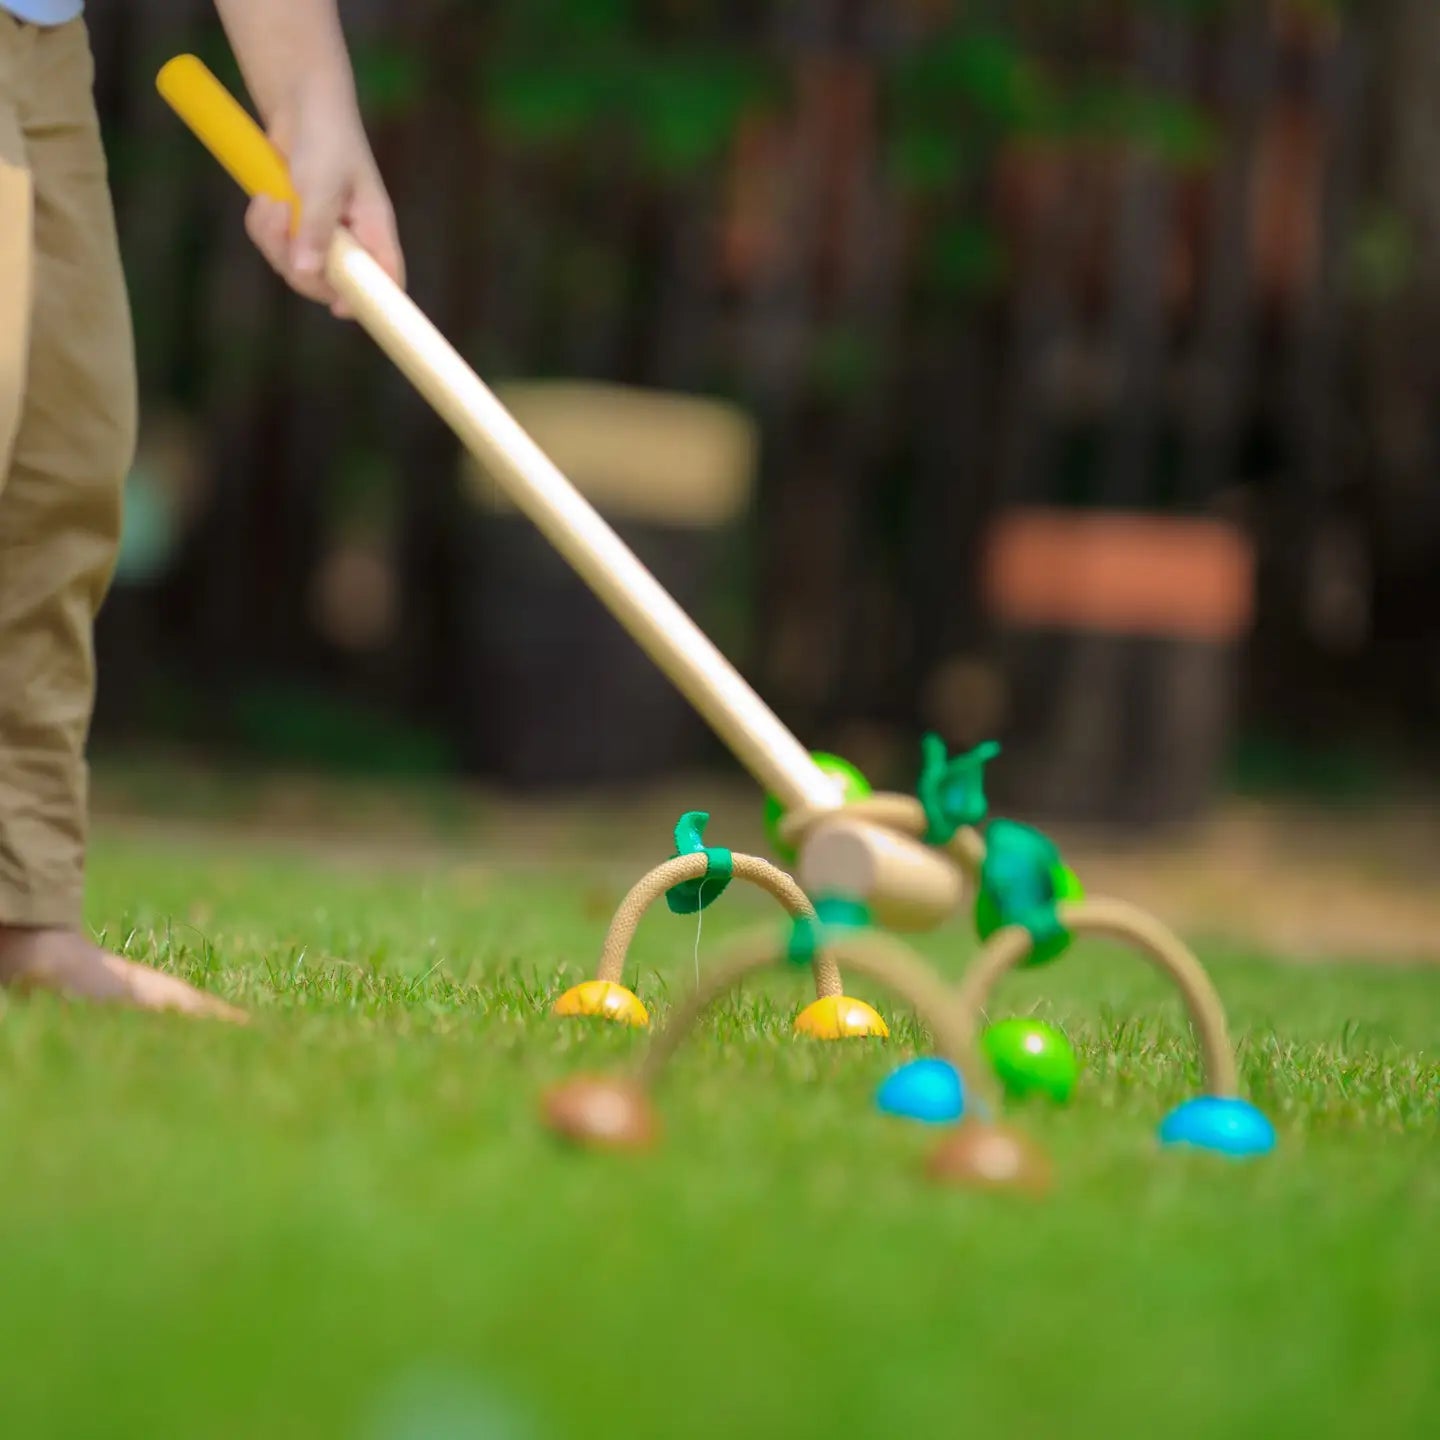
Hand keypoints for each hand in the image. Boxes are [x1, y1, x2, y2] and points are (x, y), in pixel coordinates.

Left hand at [244, 81, 403, 316]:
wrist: (300, 102)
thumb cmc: (325, 136)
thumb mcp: (320, 182)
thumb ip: (316, 229)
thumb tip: (306, 272)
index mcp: (374, 230)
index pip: (386, 279)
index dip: (371, 301)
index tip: (339, 309)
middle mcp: (352, 240)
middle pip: (329, 284)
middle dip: (297, 263)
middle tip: (283, 222)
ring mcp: (323, 236)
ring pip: (295, 267)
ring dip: (273, 238)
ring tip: (271, 200)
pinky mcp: (296, 228)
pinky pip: (275, 247)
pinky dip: (262, 226)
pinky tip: (265, 198)